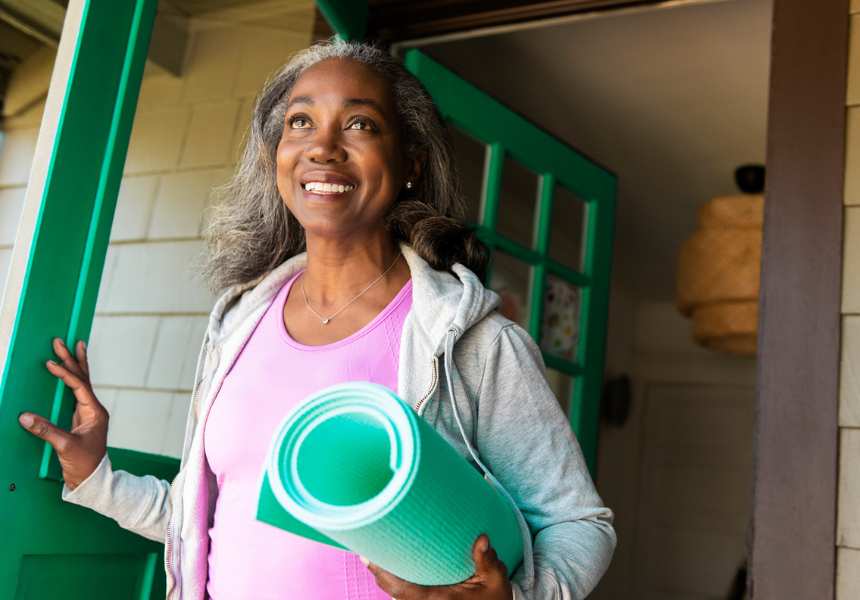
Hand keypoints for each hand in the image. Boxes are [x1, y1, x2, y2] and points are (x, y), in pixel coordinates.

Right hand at [17, 337, 108, 489]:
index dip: (65, 374)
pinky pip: (75, 393)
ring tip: (74, 346)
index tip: (51, 363)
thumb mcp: (64, 446)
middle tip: (62, 341)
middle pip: (82, 379)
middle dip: (71, 359)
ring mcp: (87, 413)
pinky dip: (71, 380)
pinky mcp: (80, 419)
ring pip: (80, 383)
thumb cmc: (84, 464)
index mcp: (94, 413)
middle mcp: (93, 410)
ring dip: (75, 365)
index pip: (79, 387)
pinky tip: (68, 371)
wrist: (93, 480)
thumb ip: (46, 431)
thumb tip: (25, 417)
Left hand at [362, 533, 513, 599]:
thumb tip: (481, 539)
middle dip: (379, 570)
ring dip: (386, 575)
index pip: (402, 589)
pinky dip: (396, 580)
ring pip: (397, 592)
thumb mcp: (495, 580)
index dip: (383, 573)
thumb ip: (487, 560)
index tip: (369, 556)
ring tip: (374, 552)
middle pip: (393, 589)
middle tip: (365, 546)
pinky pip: (404, 593)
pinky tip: (391, 564)